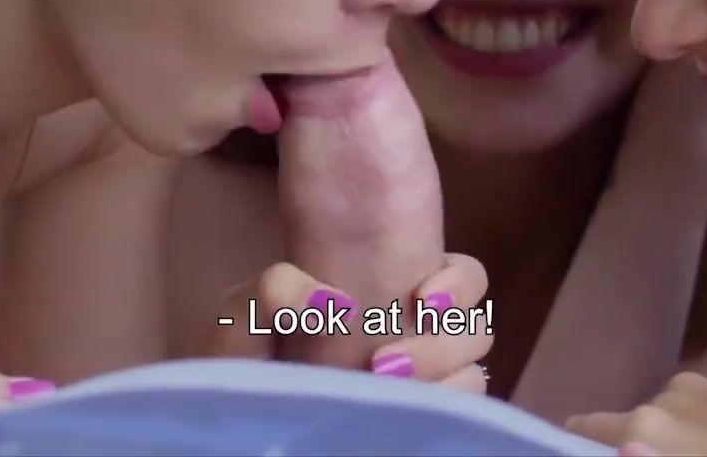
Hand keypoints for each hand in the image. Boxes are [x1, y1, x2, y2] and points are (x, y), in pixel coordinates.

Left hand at [204, 254, 492, 391]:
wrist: (230, 417)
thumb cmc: (238, 365)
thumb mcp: (243, 317)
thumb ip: (274, 293)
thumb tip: (334, 304)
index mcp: (389, 301)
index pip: (464, 280)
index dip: (461, 283)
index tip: (424, 298)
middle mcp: (414, 342)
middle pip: (476, 331)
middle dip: (444, 344)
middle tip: (383, 363)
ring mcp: (417, 391)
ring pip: (475, 379)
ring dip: (445, 383)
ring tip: (384, 390)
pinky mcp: (411, 426)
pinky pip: (459, 419)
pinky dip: (448, 415)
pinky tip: (410, 417)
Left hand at [566, 358, 706, 456]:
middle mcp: (694, 385)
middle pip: (664, 417)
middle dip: (666, 445)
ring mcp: (656, 415)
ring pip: (615, 429)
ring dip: (616, 449)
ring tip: (627, 456)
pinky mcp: (624, 440)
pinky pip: (583, 439)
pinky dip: (579, 449)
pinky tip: (575, 453)